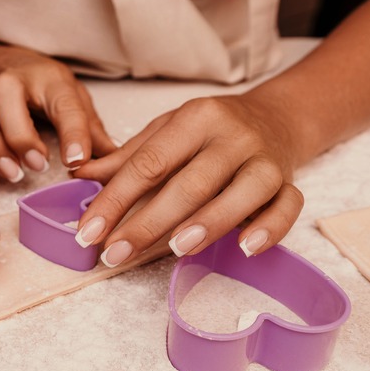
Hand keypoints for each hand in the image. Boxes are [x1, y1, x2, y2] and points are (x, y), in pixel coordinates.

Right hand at [0, 45, 117, 190]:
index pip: (64, 106)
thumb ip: (89, 129)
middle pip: (11, 111)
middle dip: (24, 141)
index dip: (72, 134)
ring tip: (16, 174)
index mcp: (49, 79)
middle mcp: (11, 81)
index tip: (76, 161)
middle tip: (40, 166)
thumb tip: (118, 161)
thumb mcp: (69, 96)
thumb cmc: (39, 83)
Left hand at [72, 96, 303, 265]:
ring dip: (208, 223)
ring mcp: (265, 159)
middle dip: (147, 222)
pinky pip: (287, 206)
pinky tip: (246, 248)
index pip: (148, 163)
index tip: (88, 231)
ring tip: (175, 249)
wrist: (274, 118)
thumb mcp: (165, 132)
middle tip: (114, 253)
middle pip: (189, 183)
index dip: (115, 200)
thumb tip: (79, 175)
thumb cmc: (210, 131)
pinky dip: (270, 229)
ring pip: (241, 193)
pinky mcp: (290, 182)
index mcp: (195, 118)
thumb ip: (127, 158)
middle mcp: (232, 136)